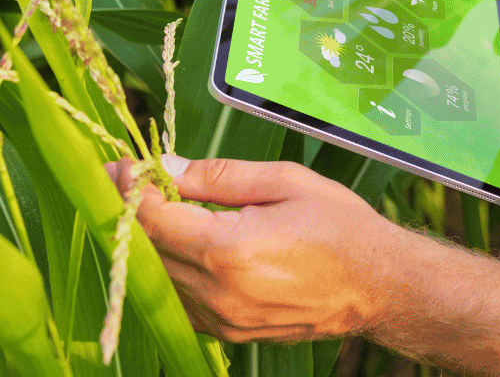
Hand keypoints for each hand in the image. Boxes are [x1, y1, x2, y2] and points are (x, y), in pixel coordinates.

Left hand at [107, 155, 393, 342]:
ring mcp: (222, 319)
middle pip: (147, 252)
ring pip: (159, 279)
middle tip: (132, 181)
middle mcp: (218, 292)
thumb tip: (166, 166)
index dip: (129, 189)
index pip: (153, 219)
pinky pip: (180, 302)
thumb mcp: (286, 181)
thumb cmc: (341, 226)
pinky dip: (174, 272)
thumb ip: (219, 175)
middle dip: (135, 213)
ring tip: (165, 209)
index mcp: (230, 249)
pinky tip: (190, 246)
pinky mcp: (229, 333)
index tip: (120, 165)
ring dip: (153, 244)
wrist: (379, 286)